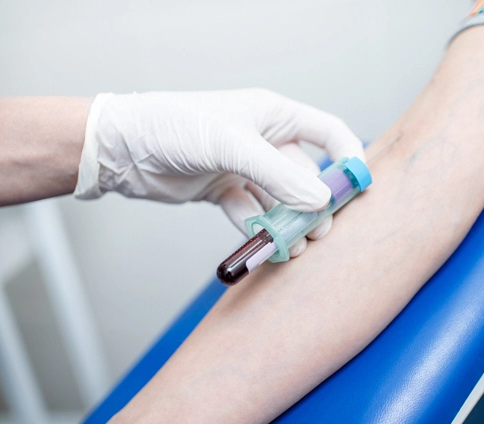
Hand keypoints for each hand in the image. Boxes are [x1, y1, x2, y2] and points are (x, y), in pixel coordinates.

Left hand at [74, 89, 362, 254]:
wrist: (125, 148)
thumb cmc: (176, 126)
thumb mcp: (233, 145)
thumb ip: (278, 175)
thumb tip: (320, 201)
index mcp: (273, 116)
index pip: (327, 132)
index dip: (347, 158)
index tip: (358, 189)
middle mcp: (262, 141)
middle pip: (304, 175)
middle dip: (314, 204)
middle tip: (320, 232)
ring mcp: (242, 167)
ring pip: (278, 199)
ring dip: (287, 223)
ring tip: (294, 247)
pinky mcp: (223, 190)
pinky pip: (251, 212)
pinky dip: (259, 228)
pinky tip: (263, 244)